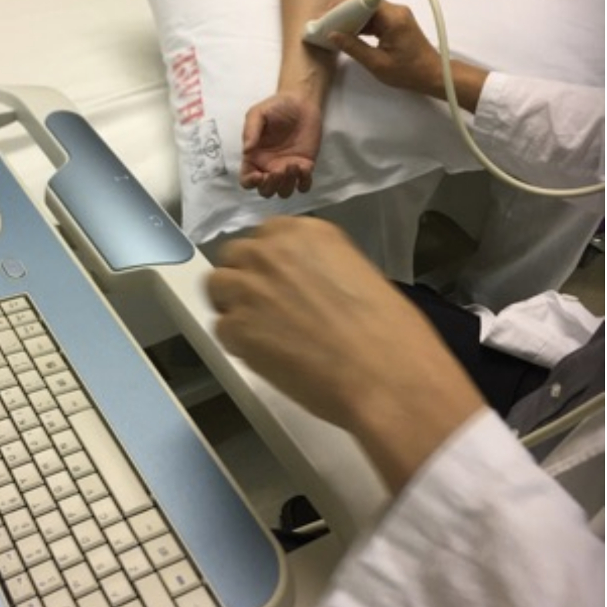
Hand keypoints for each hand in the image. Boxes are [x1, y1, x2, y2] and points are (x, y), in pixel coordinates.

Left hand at [207, 217, 483, 490]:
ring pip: (217, 286)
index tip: (279, 281)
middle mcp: (271, 250)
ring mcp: (248, 286)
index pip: (267, 235)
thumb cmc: (388, 331)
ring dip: (232, 304)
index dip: (270, 262)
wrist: (384, 374)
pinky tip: (267, 357)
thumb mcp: (356, 274)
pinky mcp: (235, 326)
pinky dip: (238, 343)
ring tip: (260, 332)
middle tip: (266, 307)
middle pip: (236, 255)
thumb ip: (317, 269)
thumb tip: (300, 286)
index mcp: (307, 232)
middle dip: (246, 278)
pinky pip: (222, 328)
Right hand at [239, 92, 323, 198]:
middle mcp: (269, 167)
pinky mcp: (305, 167)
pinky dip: (304, 182)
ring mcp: (287, 169)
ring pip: (284, 192)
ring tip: (293, 165)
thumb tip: (246, 150)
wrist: (301, 102)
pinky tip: (304, 167)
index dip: (251, 183)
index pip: (247, 180)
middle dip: (271, 186)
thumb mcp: (258, 113)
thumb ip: (251, 131)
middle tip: (278, 170)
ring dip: (287, 184)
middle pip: (265, 191)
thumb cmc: (276, 107)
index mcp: (255, 158)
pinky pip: (304, 186)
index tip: (259, 175)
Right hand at [331, 0, 444, 95]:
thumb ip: (354, 48)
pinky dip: (359, 24)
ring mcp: (396, 15)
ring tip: (331, 27)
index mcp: (393, 18)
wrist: (432, 75)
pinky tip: (347, 33)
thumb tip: (333, 35)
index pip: (363, 1)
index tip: (326, 14)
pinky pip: (373, 17)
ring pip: (367, 9)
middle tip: (325, 21)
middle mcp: (396, 11)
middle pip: (364, 2)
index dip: (342, 5)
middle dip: (343, 10)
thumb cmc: (409, 72)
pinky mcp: (395, 22)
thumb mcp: (377, 63)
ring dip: (350, 18)